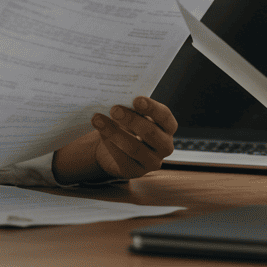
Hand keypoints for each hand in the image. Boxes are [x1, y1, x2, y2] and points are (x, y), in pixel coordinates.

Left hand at [52, 96, 178, 183]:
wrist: (116, 146)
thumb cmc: (128, 125)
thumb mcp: (134, 114)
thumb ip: (131, 107)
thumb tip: (118, 94)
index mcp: (168, 127)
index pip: (165, 117)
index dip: (152, 108)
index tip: (136, 99)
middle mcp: (165, 146)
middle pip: (151, 133)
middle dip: (131, 120)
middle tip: (114, 109)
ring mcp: (152, 161)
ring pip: (135, 148)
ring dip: (115, 133)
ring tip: (98, 120)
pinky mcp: (136, 172)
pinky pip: (124, 160)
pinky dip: (111, 146)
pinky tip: (101, 135)